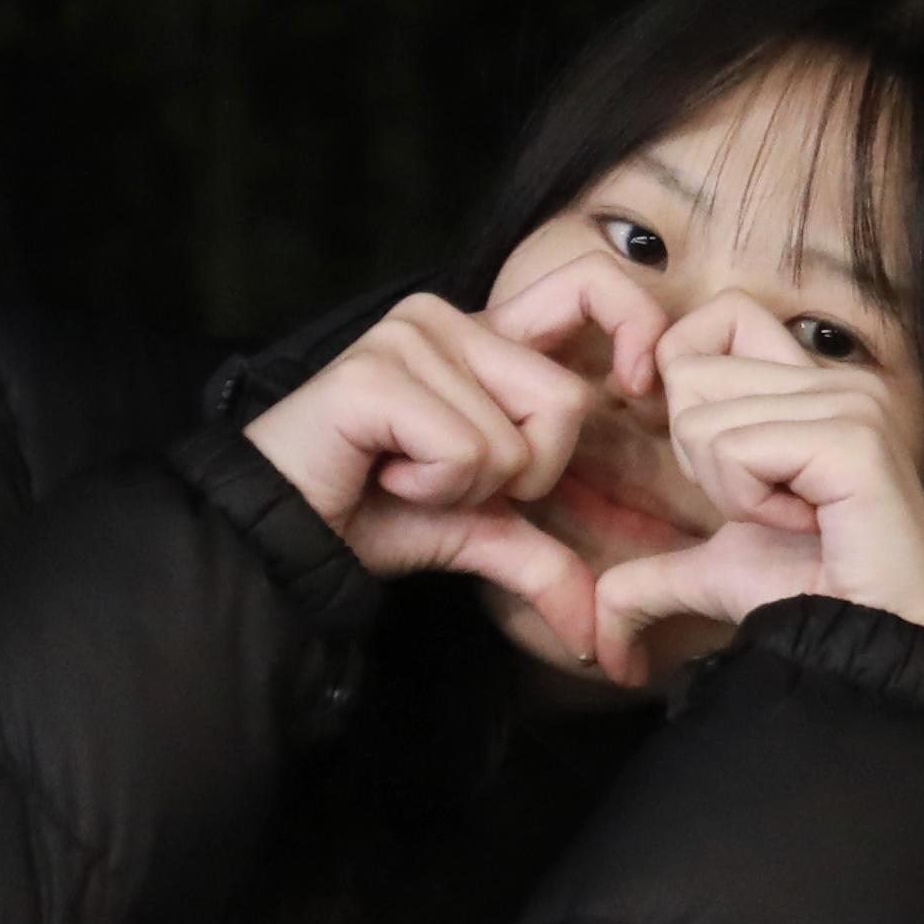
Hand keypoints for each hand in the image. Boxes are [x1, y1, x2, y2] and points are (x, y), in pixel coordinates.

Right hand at [242, 292, 618, 659]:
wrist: (284, 538)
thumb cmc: (373, 515)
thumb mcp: (482, 532)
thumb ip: (548, 562)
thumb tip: (601, 639)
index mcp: (486, 337)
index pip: (591, 284)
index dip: (636, 326)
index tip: (639, 389)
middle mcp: (449, 318)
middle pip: (566, 401)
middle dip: (525, 473)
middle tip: (450, 481)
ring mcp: (409, 337)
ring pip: (514, 438)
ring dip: (468, 489)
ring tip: (405, 475)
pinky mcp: (374, 373)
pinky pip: (464, 452)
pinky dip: (433, 489)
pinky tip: (382, 474)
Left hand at [593, 291, 923, 680]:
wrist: (874, 649)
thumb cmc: (813, 600)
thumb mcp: (715, 570)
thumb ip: (653, 574)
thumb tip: (602, 648)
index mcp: (812, 389)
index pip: (722, 315)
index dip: (682, 371)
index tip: (698, 455)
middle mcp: (838, 381)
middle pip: (693, 371)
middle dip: (701, 457)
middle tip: (768, 507)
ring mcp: (851, 403)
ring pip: (703, 418)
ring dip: (729, 492)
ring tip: (793, 522)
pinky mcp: (853, 438)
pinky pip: (736, 449)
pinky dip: (749, 503)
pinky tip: (804, 526)